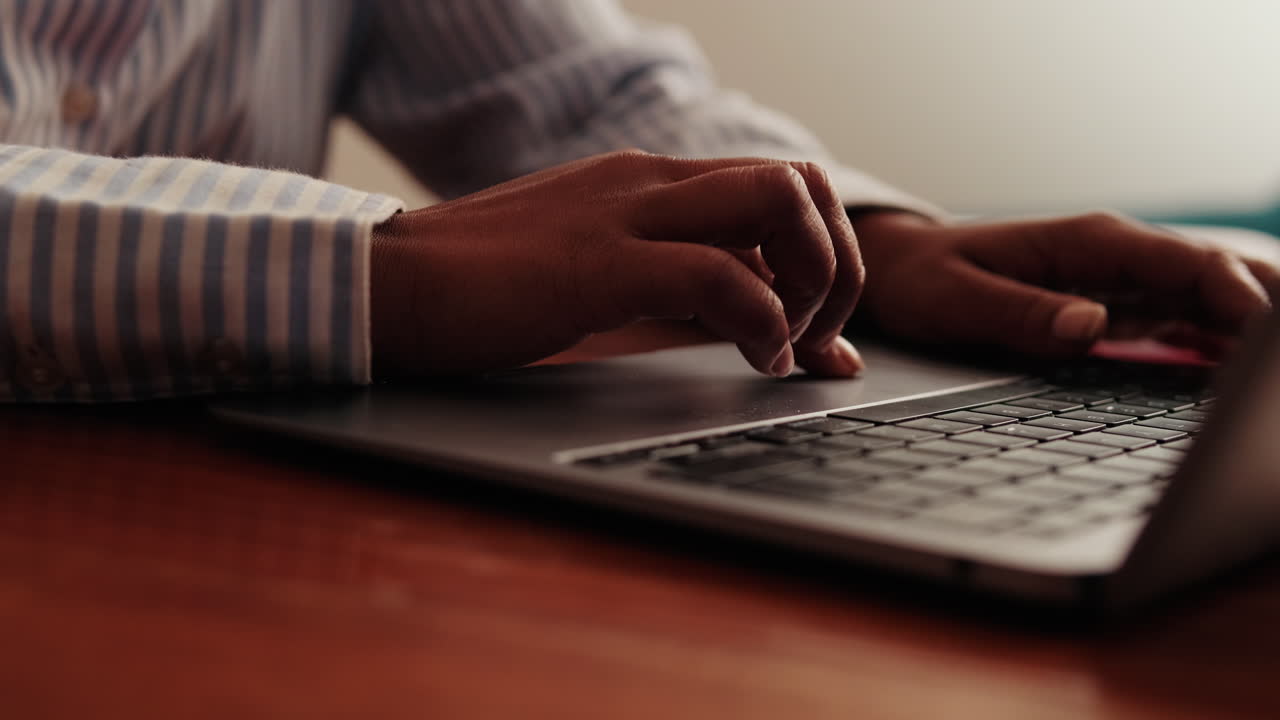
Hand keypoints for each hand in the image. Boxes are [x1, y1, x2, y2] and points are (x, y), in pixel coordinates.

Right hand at [370, 151, 864, 377]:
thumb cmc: (485, 289)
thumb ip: (677, 293)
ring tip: (790, 349)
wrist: (388, 284)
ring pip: (782, 204)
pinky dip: (766, 323)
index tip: (823, 333)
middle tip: (821, 339)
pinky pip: (723, 277)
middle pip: (802, 182)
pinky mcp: (601, 265)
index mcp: (650, 181)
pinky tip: (757, 363)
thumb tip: (760, 332)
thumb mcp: (601, 278)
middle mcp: (651, 181)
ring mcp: (627, 214)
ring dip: (815, 283)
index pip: (780, 185)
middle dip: (839, 265)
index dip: (826, 255)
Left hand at [852, 210, 1278, 356]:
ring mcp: (1124, 283)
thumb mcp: (956, 299)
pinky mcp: (1119, 311)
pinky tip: (1236, 376)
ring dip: (1250, 329)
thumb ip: (1021, 313)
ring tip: (1265, 383)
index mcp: (1091, 244)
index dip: (1240, 299)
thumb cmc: (923, 279)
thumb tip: (1090, 326)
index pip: (1190, 264)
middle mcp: (1119, 257)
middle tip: (1275, 377)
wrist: (901, 269)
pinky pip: (1187, 323)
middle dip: (1264, 313)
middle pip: (1220, 276)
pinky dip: (1222, 344)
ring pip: (1214, 299)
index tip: (1265, 342)